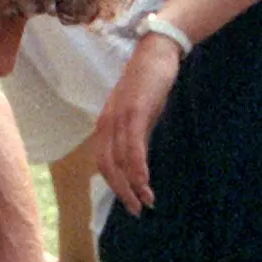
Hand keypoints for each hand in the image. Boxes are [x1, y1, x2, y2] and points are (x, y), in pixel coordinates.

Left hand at [88, 38, 179, 214]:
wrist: (156, 51)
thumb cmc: (149, 83)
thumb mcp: (140, 115)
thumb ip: (136, 137)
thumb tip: (138, 163)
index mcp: (106, 125)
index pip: (104, 163)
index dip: (116, 186)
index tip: (130, 202)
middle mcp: (106, 124)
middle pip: (107, 167)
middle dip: (122, 192)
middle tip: (137, 210)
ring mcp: (119, 117)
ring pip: (119, 160)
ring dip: (132, 185)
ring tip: (145, 202)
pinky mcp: (134, 111)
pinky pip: (132, 145)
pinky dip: (137, 166)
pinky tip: (145, 181)